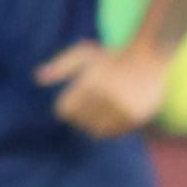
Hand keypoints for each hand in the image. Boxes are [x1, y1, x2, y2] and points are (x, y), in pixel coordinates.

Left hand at [32, 38, 167, 137]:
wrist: (150, 56)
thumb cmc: (112, 55)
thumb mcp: (83, 53)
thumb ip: (60, 66)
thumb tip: (37, 79)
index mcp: (90, 83)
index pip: (64, 109)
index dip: (66, 105)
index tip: (73, 99)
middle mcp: (106, 97)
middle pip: (80, 121)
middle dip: (80, 115)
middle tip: (88, 104)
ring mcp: (122, 109)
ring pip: (97, 130)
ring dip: (94, 124)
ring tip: (99, 111)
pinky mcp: (135, 117)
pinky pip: (115, 132)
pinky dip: (110, 127)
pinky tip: (113, 114)